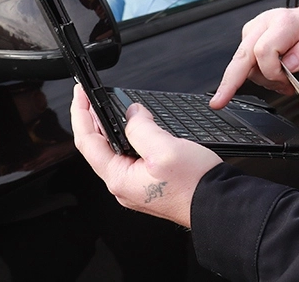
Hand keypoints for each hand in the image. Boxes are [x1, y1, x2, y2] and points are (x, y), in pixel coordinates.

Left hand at [69, 85, 220, 227]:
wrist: (218, 204)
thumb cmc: (195, 185)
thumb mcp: (164, 148)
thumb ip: (141, 127)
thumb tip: (132, 113)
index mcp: (120, 178)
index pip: (87, 142)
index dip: (80, 114)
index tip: (80, 94)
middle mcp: (123, 185)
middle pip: (98, 147)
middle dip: (92, 120)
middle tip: (91, 97)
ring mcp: (136, 187)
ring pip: (115, 152)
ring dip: (110, 128)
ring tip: (109, 108)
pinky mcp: (149, 185)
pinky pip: (130, 157)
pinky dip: (127, 138)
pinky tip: (135, 128)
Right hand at [210, 0, 298, 108]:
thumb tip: (289, 66)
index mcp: (283, 21)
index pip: (264, 50)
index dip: (273, 72)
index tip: (288, 81)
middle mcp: (264, 23)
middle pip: (241, 55)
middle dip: (230, 81)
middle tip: (219, 102)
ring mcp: (254, 29)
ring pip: (243, 63)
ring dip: (261, 80)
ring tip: (284, 82)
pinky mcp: (249, 37)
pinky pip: (245, 62)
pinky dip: (258, 75)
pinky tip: (274, 76)